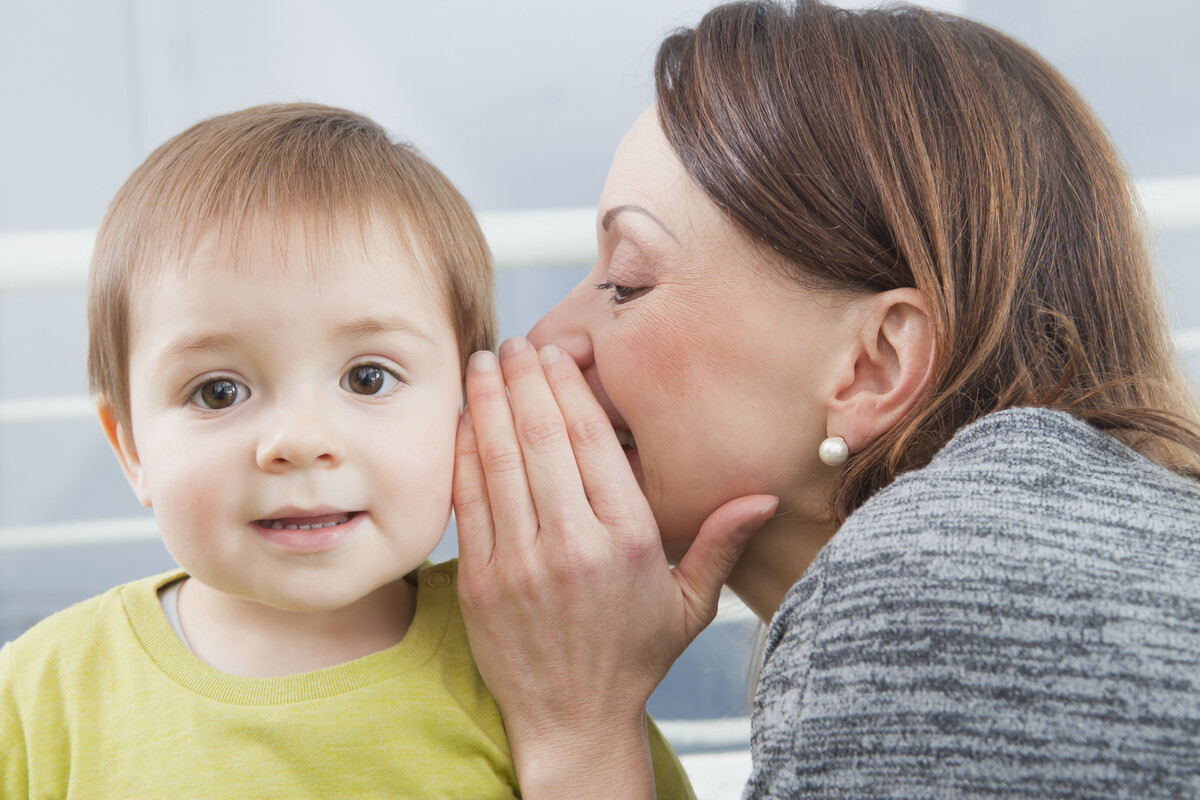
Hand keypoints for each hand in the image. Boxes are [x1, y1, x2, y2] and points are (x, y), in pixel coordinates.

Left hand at [453, 337, 776, 796]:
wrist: (571, 720)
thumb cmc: (633, 658)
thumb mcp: (689, 604)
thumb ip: (720, 542)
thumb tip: (763, 496)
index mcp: (627, 541)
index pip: (593, 442)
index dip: (570, 389)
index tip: (557, 354)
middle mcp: (572, 544)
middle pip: (542, 438)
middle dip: (525, 380)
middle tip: (516, 343)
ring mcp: (519, 561)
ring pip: (499, 461)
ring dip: (488, 403)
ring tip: (486, 363)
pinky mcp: (481, 580)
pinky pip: (468, 501)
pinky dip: (463, 454)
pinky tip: (464, 421)